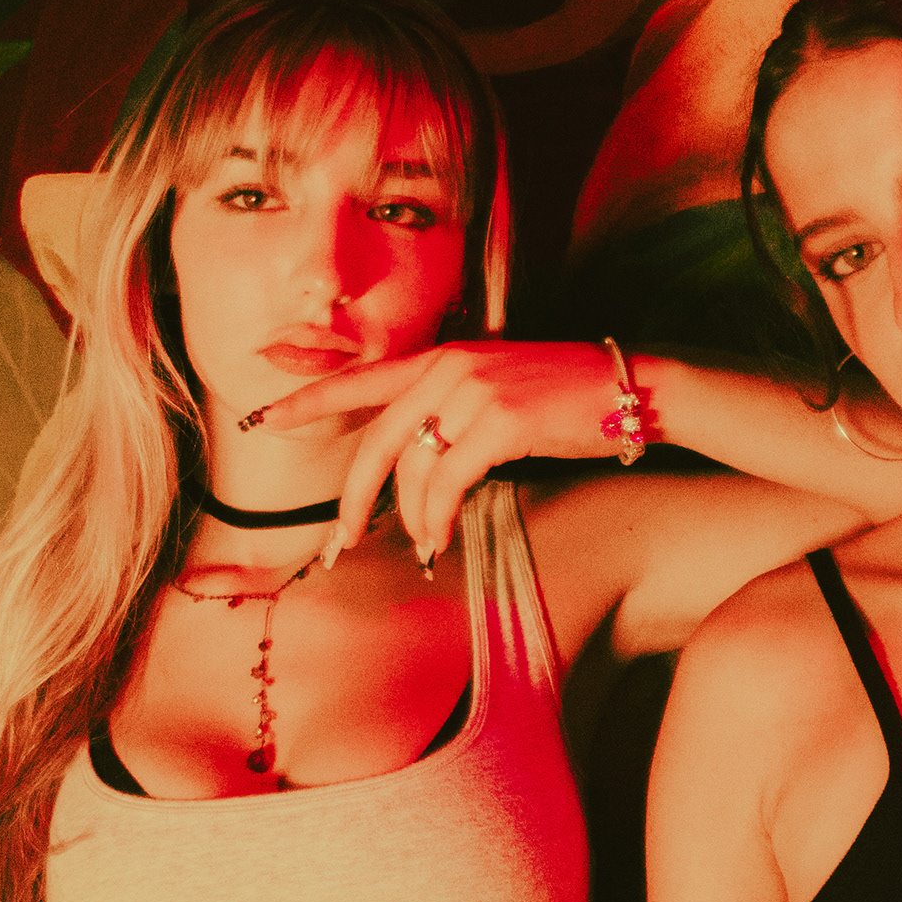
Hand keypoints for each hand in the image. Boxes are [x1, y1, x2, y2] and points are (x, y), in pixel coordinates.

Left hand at [251, 341, 633, 562]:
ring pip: (416, 470)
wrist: (631, 387)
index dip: (312, 398)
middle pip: (379, 440)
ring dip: (414, 518)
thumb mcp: (501, 391)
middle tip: (343, 537)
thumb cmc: (571, 400)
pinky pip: (447, 483)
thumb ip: (454, 414)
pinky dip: (438, 518)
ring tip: (426, 543)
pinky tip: (441, 538)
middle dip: (356, 496)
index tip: (270, 415)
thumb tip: (420, 473)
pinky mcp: (500, 422)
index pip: (364, 379)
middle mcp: (451, 368)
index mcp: (445, 358)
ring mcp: (474, 391)